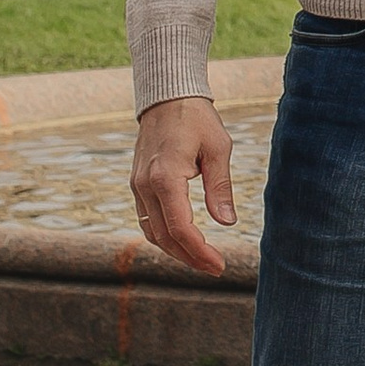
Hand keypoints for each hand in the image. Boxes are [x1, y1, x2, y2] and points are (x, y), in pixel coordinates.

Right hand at [131, 97, 236, 276]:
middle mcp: (145, 186)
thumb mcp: (218, 149)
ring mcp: (137, 186)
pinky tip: (183, 242)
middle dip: (189, 258)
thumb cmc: (197, 119)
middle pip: (164, 237)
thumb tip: (227, 222)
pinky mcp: (137, 184)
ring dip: (175, 250)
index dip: (199, 251)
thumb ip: (220, 187)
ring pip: (152, 232)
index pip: (180, 228)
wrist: (167, 97)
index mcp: (165, 177)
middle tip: (215, 268)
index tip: (219, 264)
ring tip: (201, 260)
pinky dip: (164, 235)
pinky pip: (147, 219)